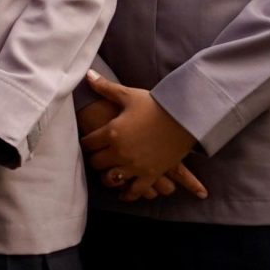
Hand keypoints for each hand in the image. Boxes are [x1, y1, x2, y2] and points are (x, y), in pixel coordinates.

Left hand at [80, 72, 197, 190]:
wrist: (184, 117)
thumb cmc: (154, 104)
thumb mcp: (128, 95)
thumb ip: (105, 87)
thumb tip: (87, 74)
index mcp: (112, 132)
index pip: (88, 144)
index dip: (85, 143)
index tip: (86, 143)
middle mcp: (120, 151)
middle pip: (97, 162)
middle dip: (94, 159)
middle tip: (95, 157)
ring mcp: (135, 165)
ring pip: (112, 178)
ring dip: (107, 177)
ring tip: (107, 174)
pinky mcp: (151, 174)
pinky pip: (135, 190)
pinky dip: (128, 194)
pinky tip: (123, 193)